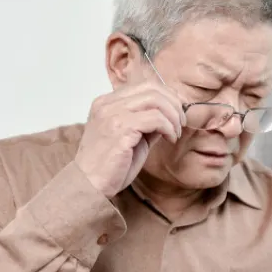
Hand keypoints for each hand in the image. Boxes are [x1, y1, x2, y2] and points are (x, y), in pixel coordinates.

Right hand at [75, 82, 186, 197]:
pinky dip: (168, 128)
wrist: (89, 185)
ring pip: (155, 101)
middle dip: (174, 104)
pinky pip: (155, 119)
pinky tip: (170, 139)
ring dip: (173, 117)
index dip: (167, 96)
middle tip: (181, 123)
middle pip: (152, 89)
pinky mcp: (120, 129)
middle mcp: (107, 104)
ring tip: (175, 134)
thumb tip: (171, 115)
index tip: (178, 112)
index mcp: (107, 103)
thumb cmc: (109, 166)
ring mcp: (112, 115)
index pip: (145, 85)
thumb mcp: (130, 138)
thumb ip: (147, 123)